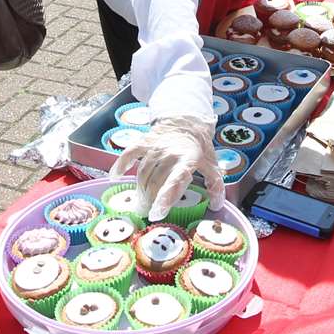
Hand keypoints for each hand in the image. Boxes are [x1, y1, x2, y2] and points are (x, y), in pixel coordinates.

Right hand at [108, 114, 223, 220]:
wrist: (187, 119)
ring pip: (142, 173)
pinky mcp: (143, 142)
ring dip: (140, 190)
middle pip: (155, 181)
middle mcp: (169, 153)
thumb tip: (216, 205)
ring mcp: (154, 147)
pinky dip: (121, 165)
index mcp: (187, 159)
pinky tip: (117, 176)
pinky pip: (129, 154)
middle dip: (150, 200)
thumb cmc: (199, 147)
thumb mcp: (211, 164)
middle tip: (147, 212)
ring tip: (140, 202)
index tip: (156, 214)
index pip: (175, 180)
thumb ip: (215, 185)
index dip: (165, 198)